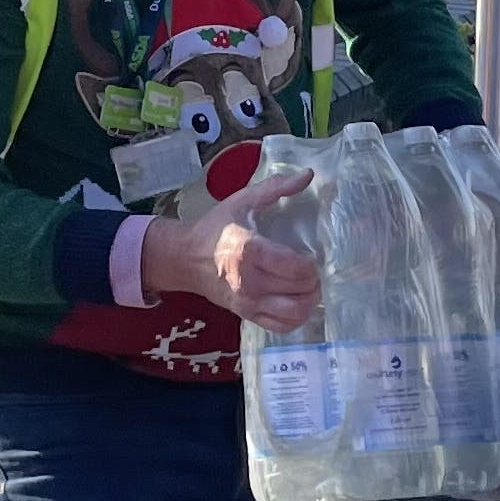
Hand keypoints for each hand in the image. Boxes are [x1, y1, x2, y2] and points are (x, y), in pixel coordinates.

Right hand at [142, 168, 320, 331]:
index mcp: (249, 250)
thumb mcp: (242, 201)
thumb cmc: (216, 228)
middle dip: (314, 282)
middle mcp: (249, 281)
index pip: (295, 267)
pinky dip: (295, 319)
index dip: (311, 264)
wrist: (185, 258)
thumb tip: (308, 174)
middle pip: (299, 291)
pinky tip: (297, 303)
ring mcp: (247, 302)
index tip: (311, 256)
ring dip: (308, 302)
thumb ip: (276, 188)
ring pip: (293, 313)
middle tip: (314, 272)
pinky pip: (279, 326)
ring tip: (309, 289)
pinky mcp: (245, 315)